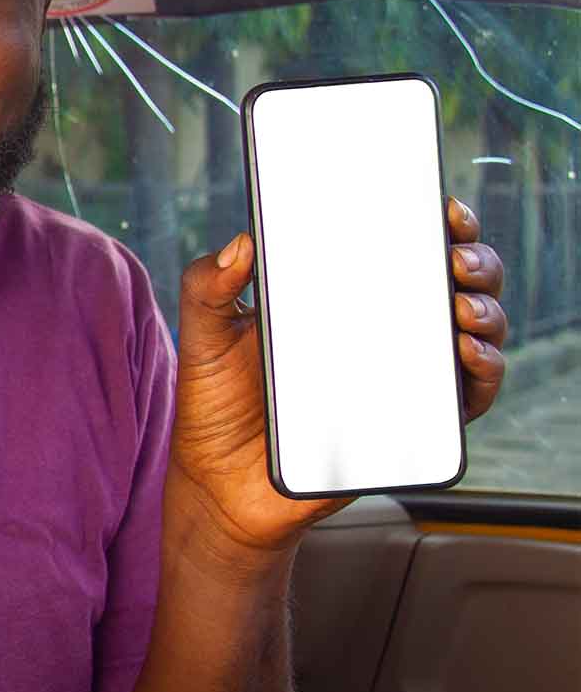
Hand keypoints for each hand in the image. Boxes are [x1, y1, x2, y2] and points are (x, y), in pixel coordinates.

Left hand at [167, 196, 507, 561]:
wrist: (222, 484)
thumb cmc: (216, 402)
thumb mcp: (205, 336)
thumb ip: (208, 286)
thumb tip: (240, 244)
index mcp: (338, 297)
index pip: (400, 247)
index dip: (434, 223)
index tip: (442, 207)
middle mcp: (380, 330)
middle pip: (452, 283)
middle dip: (473, 261)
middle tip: (454, 259)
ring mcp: (401, 376)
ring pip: (473, 332)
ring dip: (486, 312)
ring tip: (460, 307)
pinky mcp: (411, 425)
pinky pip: (467, 397)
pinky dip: (482, 373)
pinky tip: (464, 354)